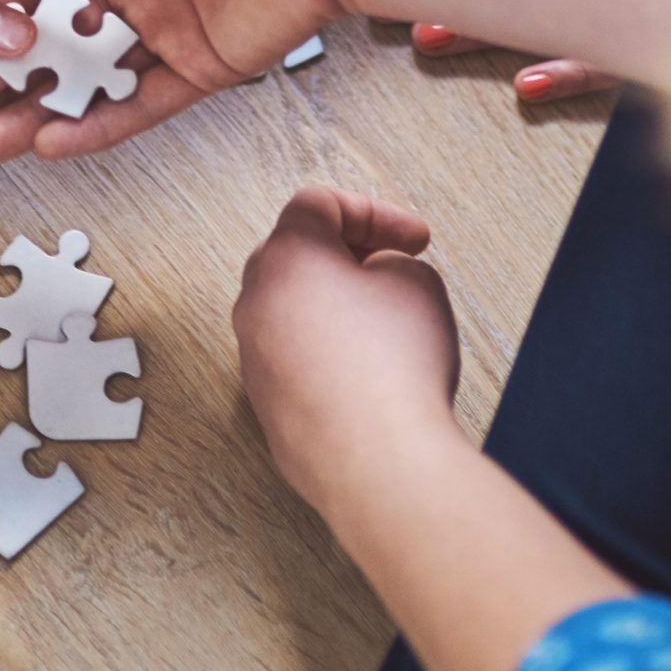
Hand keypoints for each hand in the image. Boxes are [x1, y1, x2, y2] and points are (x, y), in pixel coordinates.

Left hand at [233, 187, 456, 522]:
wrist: (382, 466)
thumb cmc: (396, 371)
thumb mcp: (416, 282)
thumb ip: (390, 259)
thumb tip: (374, 276)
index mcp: (287, 257)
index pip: (319, 204)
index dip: (376, 213)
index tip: (414, 240)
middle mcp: (256, 302)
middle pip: (297, 254)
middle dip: (350, 254)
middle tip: (395, 270)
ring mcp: (254, 356)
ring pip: (292, 309)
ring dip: (336, 305)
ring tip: (388, 326)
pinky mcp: (265, 405)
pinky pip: (294, 360)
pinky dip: (327, 354)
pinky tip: (370, 374)